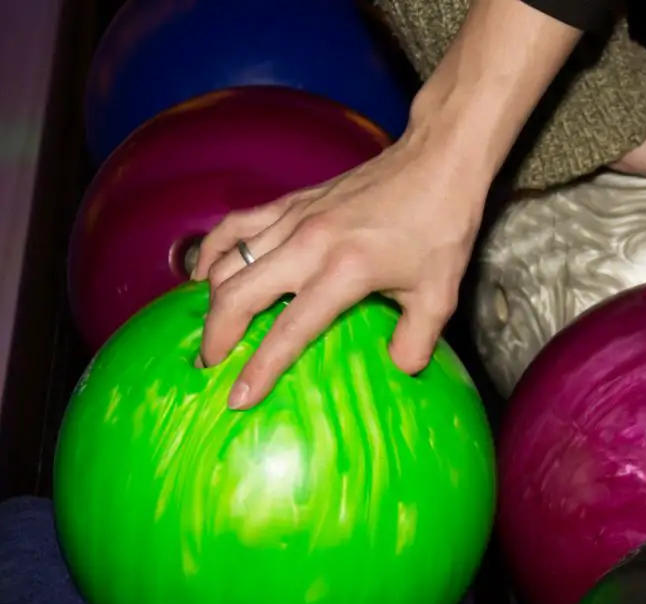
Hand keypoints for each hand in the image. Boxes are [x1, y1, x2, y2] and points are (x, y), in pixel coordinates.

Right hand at [191, 130, 485, 409]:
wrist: (436, 161)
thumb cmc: (441, 227)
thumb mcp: (439, 294)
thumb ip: (416, 340)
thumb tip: (399, 370)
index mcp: (344, 271)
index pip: (289, 330)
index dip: (260, 368)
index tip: (236, 399)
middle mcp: (308, 243)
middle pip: (239, 294)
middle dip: (216, 337)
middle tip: (209, 367)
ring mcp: (294, 218)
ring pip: (229, 259)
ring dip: (211, 299)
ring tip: (208, 330)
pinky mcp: (292, 201)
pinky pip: (237, 226)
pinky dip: (214, 251)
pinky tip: (205, 274)